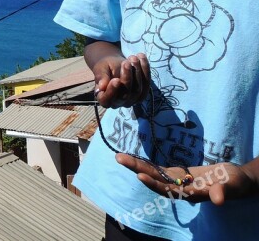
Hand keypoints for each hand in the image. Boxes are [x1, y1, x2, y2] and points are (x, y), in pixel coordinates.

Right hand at [92, 53, 149, 107]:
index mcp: (103, 98)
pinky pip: (147, 84)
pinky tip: (141, 57)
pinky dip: (145, 69)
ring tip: (133, 57)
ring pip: (138, 90)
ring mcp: (131, 100)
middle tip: (126, 62)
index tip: (116, 80)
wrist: (114, 64)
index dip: (112, 91)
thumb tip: (101, 86)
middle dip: (127, 77)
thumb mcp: (100, 69)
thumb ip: (101, 77)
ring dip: (137, 72)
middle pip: (125, 95)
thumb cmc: (104, 67)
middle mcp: (117, 103)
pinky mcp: (142, 94)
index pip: (107, 100)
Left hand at [115, 155, 256, 203]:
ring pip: (154, 174)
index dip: (155, 184)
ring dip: (137, 166)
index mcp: (191, 193)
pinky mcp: (178, 174)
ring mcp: (177, 181)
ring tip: (120, 156)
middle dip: (137, 170)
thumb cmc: (235, 183)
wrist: (236, 180)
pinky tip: (133, 158)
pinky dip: (146, 164)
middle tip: (119, 158)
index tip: (140, 176)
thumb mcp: (231, 186)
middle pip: (155, 180)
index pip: (169, 190)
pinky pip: (158, 169)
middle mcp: (180, 189)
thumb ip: (223, 191)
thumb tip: (218, 200)